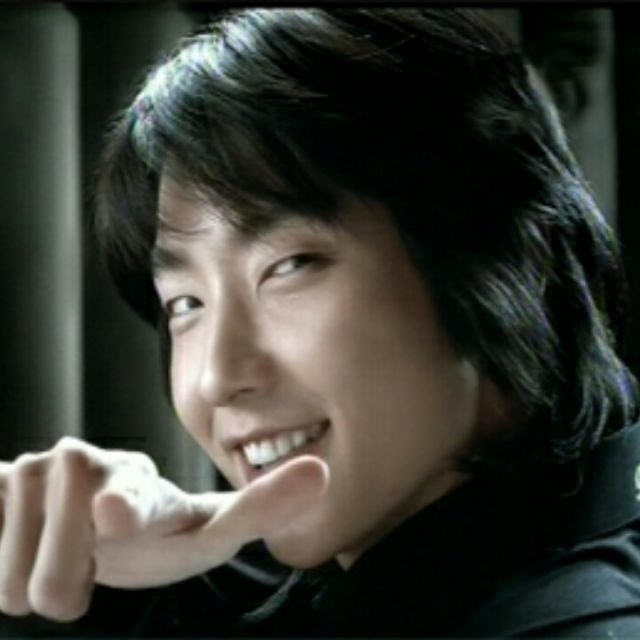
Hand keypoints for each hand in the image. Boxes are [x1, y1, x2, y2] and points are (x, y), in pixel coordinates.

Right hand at [0, 437, 328, 621]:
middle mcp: (84, 466)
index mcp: (142, 484)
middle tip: (90, 565)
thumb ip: (262, 506)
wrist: (100, 514)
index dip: (124, 508)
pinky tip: (25, 541)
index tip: (114, 516)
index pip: (134, 500)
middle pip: (54, 576)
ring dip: (31, 583)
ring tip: (65, 554)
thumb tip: (321, 473)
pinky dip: (2, 566)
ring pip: (13, 576)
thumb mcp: (208, 527)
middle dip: (66, 592)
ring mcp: (32, 471)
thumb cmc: (158, 527)